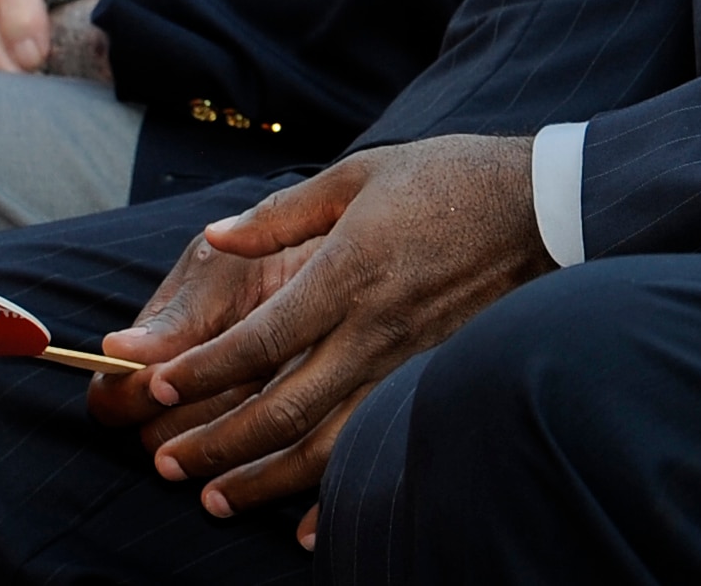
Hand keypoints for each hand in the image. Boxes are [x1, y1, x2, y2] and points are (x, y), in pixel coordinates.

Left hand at [96, 135, 547, 534]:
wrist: (546, 205)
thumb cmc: (450, 178)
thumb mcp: (361, 174)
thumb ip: (281, 214)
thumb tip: (216, 238)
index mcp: (347, 272)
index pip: (257, 341)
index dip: (199, 372)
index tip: (154, 388)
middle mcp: (373, 328)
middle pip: (282, 407)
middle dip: (217, 443)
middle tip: (167, 464)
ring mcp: (408, 361)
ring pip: (327, 442)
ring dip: (265, 479)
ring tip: (216, 499)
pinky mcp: (434, 376)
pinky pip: (378, 445)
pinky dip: (341, 492)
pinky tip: (308, 526)